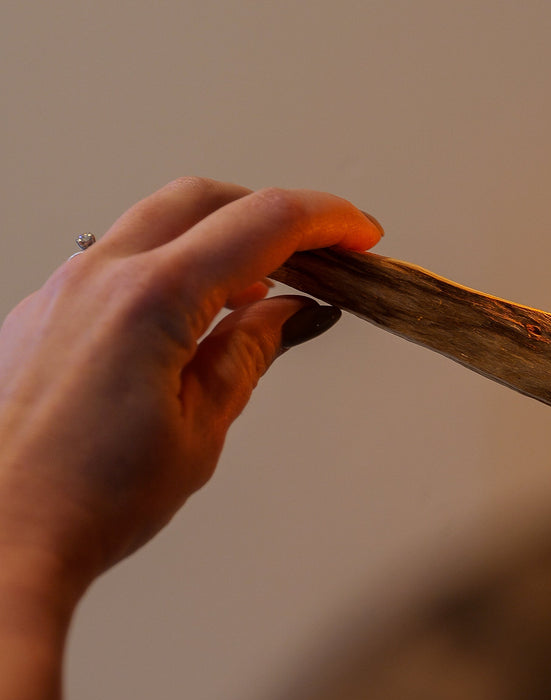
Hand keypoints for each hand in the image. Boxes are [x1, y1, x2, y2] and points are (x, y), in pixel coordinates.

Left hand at [0, 177, 382, 604]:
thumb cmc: (81, 500)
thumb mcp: (199, 428)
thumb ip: (247, 355)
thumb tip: (284, 315)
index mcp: (150, 298)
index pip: (261, 224)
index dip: (325, 220)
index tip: (358, 232)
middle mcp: (98, 277)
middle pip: (205, 199)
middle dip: (273, 211)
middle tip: (321, 248)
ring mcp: (61, 288)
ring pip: (156, 221)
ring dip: (221, 236)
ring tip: (266, 284)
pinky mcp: (42, 311)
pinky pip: (119, 258)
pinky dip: (173, 263)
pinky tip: (196, 307)